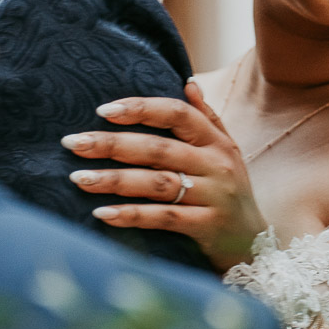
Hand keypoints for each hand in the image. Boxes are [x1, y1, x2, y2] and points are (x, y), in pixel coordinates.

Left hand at [64, 80, 265, 270]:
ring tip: (78, 178)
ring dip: (114, 179)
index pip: (177, 113)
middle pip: (157, 148)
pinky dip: (131, 215)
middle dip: (111, 144)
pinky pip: (163, 218)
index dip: (140, 108)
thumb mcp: (227, 152)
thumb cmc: (229, 194)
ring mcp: (212, 197)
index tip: (103, 110)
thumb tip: (186, 81)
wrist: (256, 247)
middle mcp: (216, 165)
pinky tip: (102, 213)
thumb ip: (206, 117)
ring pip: (156, 183)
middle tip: (73, 143)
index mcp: (217, 142)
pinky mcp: (206, 227)